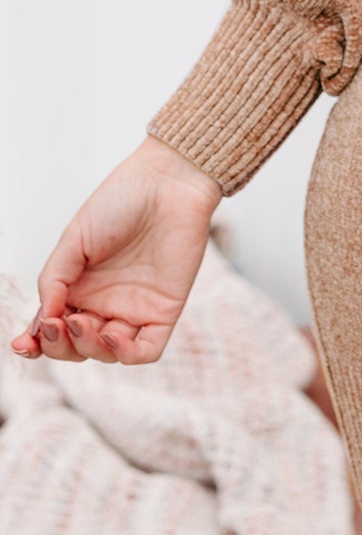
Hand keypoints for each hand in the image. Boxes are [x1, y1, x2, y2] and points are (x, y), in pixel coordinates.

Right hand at [8, 135, 224, 366]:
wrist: (167, 180)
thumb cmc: (122, 200)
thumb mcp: (73, 239)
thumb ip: (54, 281)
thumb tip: (44, 320)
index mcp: (80, 286)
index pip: (54, 328)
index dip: (37, 343)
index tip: (22, 343)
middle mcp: (106, 301)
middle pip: (76, 346)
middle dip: (60, 346)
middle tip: (57, 323)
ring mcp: (135, 307)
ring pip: (106, 353)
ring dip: (88, 348)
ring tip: (80, 321)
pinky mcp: (164, 309)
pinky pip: (147, 349)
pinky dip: (126, 354)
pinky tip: (112, 337)